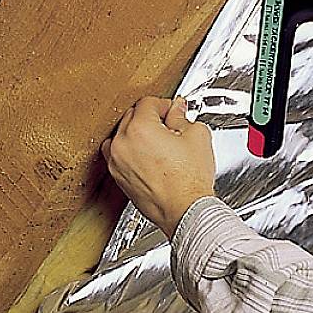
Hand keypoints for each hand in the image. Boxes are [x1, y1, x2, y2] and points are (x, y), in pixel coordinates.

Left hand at [103, 96, 215, 237]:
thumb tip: (177, 110)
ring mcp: (116, 161)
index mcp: (140, 128)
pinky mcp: (117, 176)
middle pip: (132, 116)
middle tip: (170, 126)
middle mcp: (122, 143)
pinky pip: (119, 154)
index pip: (147, 103)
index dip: (164, 104)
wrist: (185, 210)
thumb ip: (182, 117)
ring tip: (157, 142)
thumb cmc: (190, 181)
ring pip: (122, 134)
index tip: (173, 111)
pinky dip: (130, 151)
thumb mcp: (196, 137)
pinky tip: (149, 157)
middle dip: (151, 118)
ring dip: (137, 133)